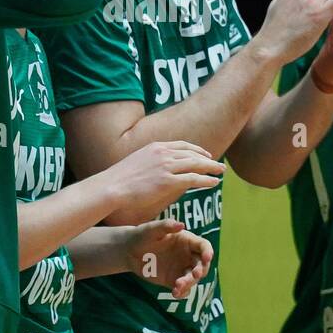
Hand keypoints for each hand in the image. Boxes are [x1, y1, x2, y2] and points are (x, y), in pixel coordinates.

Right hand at [101, 140, 224, 224]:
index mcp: (156, 147)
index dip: (197, 150)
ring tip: (221, 172)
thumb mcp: (138, 161)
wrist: (110, 187)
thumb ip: (153, 161)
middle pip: (193, 154)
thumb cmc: (120, 179)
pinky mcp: (168, 181)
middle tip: (219, 165)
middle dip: (208, 159)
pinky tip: (214, 183)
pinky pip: (193, 179)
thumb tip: (162, 168)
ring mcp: (166, 167)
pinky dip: (206, 180)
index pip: (182, 145)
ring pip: (196, 165)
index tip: (205, 155)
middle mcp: (163, 153)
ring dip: (211, 168)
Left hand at [124, 218, 213, 297]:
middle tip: (194, 275)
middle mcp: (188, 256)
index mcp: (188, 242)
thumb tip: (181, 225)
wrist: (129, 252)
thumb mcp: (152, 229)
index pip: (204, 246)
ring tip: (177, 286)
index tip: (207, 258)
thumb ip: (166, 226)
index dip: (208, 252)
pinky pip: (183, 289)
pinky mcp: (174, 281)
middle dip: (200, 270)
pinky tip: (175, 294)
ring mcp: (182, 269)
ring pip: (193, 279)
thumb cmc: (142, 236)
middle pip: (202, 265)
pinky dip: (182, 292)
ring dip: (189, 283)